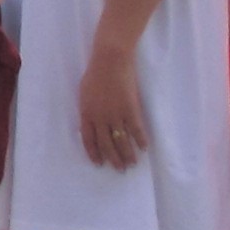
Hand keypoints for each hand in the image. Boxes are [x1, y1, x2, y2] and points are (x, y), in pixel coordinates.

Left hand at [75, 44, 148, 170]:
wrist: (111, 60)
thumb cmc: (95, 73)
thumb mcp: (84, 93)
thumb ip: (87, 110)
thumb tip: (89, 124)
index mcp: (86, 113)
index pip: (88, 140)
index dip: (94, 153)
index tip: (99, 163)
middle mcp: (100, 118)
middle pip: (106, 144)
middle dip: (113, 159)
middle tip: (119, 169)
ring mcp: (116, 114)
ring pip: (122, 140)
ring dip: (127, 154)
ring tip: (132, 163)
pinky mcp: (131, 109)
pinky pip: (136, 130)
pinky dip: (141, 140)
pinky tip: (144, 147)